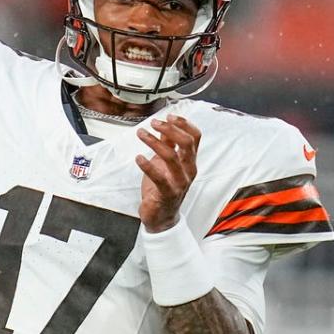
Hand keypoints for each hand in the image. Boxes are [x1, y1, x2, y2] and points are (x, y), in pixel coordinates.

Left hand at [135, 115, 199, 232]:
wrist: (161, 217)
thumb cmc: (163, 189)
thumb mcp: (165, 163)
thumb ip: (167, 145)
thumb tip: (164, 126)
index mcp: (190, 161)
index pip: (195, 137)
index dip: (183, 123)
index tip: (169, 115)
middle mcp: (188, 170)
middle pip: (187, 143)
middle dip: (169, 128)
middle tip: (153, 122)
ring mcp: (180, 182)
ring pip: (172, 156)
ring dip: (154, 141)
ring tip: (141, 134)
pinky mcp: (167, 193)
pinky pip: (159, 177)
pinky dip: (147, 165)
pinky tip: (138, 158)